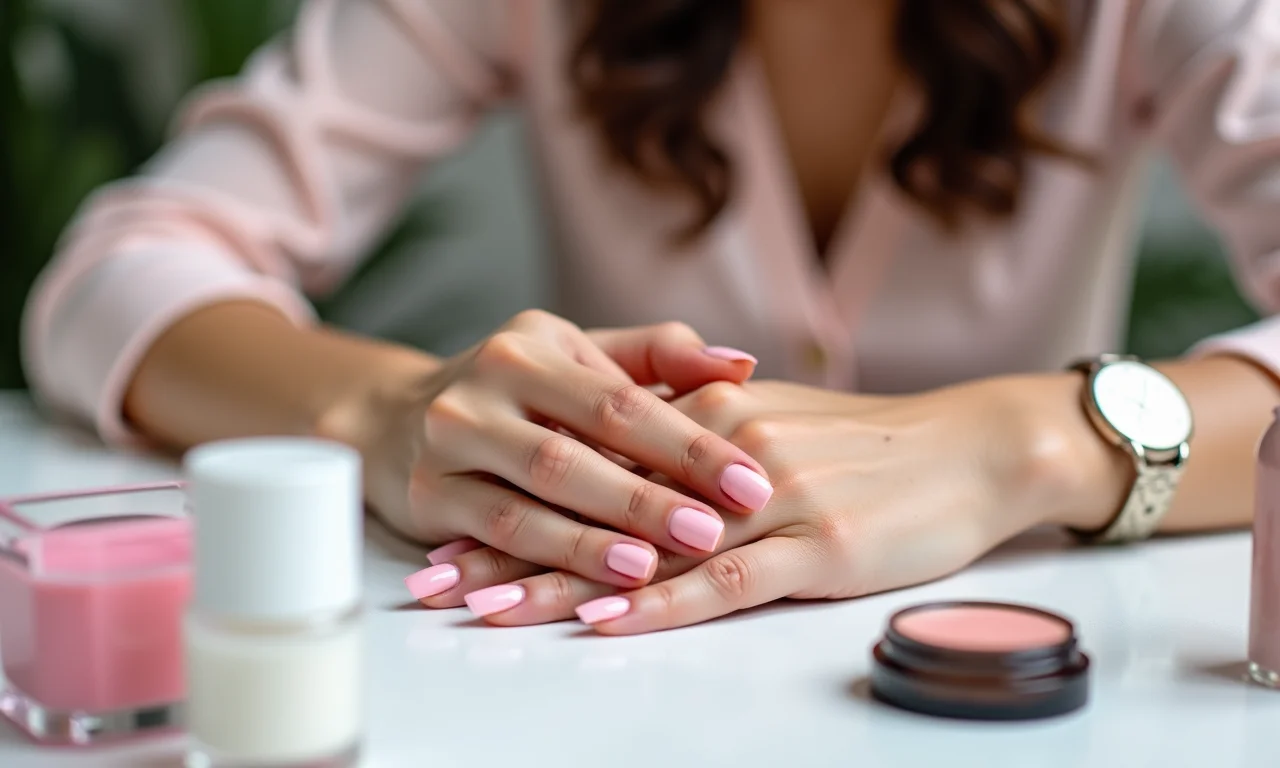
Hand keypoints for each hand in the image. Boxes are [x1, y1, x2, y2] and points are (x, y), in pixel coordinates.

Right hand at [326, 310, 772, 590]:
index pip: (622, 400)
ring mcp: (451, 442)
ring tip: (655, 566)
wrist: (393, 417)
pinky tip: (592, 585)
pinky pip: (495, 533)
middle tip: (715, 529)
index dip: (688, 443)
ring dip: (594, 538)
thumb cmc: (514, 389)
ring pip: (532, 497)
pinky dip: (547, 559)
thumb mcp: (577, 355)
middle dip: (648, 496)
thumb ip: (659, 357)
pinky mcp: (429, 493)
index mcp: (534, 346)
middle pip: (577, 449)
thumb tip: (742, 365)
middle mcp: (485, 387)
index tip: (749, 479)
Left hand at [414, 377, 1099, 630]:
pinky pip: (721, 581)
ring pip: (646, 547)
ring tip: (488, 611)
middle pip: (599, 503)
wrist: (969, 448)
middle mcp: (725, 449)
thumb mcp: (775, 420)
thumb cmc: (869, 443)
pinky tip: (607, 623)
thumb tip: (628, 456)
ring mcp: (769, 499)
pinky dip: (659, 604)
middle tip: (438, 582)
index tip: (451, 531)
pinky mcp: (814, 546)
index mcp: (711, 411)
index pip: (592, 460)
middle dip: (511, 544)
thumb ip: (697, 435)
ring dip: (562, 581)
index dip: (517, 497)